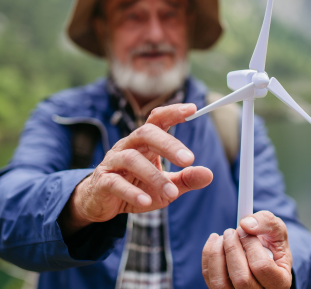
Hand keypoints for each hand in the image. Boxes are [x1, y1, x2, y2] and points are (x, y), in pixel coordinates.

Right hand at [60, 103, 212, 235]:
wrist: (101, 202)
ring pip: (131, 158)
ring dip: (154, 176)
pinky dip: (132, 192)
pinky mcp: (102, 181)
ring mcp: (113, 162)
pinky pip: (115, 182)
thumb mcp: (166, 186)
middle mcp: (128, 146)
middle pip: (146, 133)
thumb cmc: (137, 187)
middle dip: (168, 144)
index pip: (157, 119)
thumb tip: (209, 174)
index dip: (172, 111)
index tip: (192, 109)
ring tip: (172, 193)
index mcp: (144, 142)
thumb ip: (186, 179)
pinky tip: (146, 202)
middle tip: (189, 158)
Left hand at [202, 211, 292, 288]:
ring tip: (222, 238)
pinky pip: (209, 278)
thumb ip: (267, 222)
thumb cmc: (272, 246)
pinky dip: (208, 256)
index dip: (250, 244)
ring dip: (217, 254)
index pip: (262, 266)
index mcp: (279, 282)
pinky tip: (215, 241)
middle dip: (232, 248)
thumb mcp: (277, 231)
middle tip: (231, 232)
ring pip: (220, 283)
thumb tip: (246, 225)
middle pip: (241, 278)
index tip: (244, 231)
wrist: (264, 259)